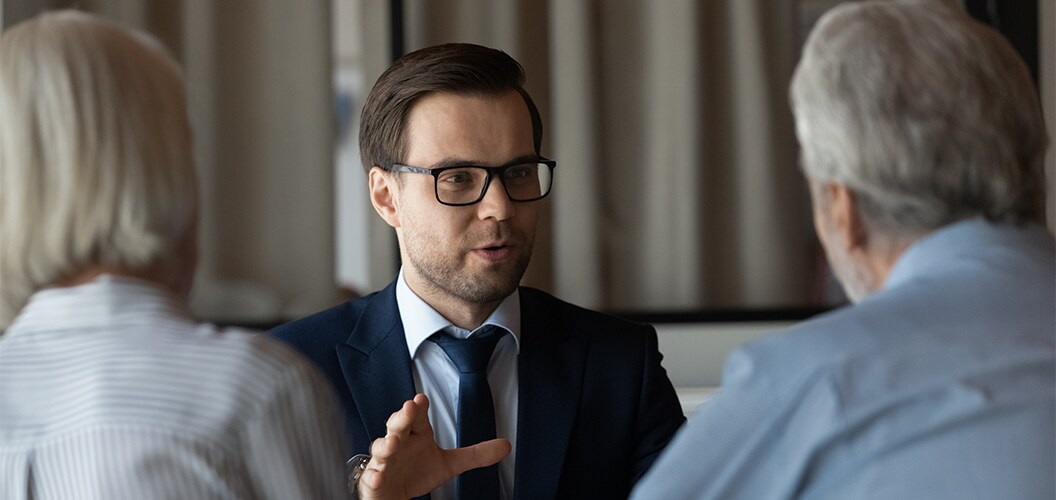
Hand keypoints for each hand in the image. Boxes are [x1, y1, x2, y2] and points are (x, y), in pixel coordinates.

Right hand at [357, 393, 510, 499]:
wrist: (393, 494)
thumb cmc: (416, 471)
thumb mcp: (448, 464)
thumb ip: (475, 454)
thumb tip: (506, 445)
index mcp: (415, 434)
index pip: (417, 417)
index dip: (418, 407)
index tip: (422, 399)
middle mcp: (398, 443)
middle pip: (397, 426)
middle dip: (401, 417)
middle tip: (409, 408)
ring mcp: (384, 461)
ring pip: (381, 449)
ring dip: (385, 444)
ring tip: (393, 443)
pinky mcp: (373, 480)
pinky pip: (371, 476)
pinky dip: (374, 475)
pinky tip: (379, 474)